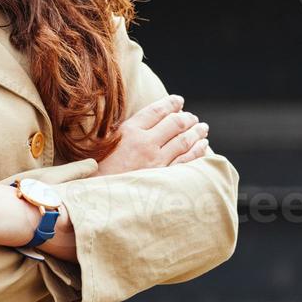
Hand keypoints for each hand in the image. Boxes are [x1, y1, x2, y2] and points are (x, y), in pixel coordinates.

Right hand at [93, 93, 209, 177]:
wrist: (98, 200)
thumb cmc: (98, 172)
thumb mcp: (104, 144)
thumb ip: (122, 130)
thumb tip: (141, 120)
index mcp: (129, 131)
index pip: (156, 110)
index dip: (171, 103)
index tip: (179, 101)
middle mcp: (145, 144)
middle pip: (175, 123)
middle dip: (187, 117)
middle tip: (192, 116)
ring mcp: (157, 162)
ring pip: (184, 140)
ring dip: (196, 131)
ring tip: (202, 127)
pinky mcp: (164, 179)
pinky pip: (188, 161)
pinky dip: (198, 151)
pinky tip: (204, 146)